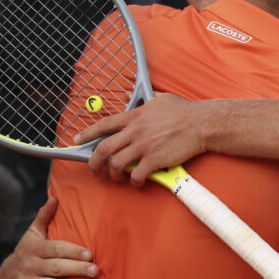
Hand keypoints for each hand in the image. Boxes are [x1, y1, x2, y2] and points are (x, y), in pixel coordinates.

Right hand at [0, 197, 98, 278]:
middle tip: (95, 271)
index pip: (57, 249)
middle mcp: (30, 265)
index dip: (73, 252)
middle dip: (77, 269)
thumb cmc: (26, 254)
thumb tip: (54, 198)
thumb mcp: (32, 235)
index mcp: (35, 248)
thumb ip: (44, 217)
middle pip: (56, 267)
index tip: (90, 255)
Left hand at [75, 93, 207, 185]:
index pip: (104, 125)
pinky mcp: (154, 160)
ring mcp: (144, 146)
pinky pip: (136, 175)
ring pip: (116, 164)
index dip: (87, 133)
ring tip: (117, 178)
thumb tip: (127, 97)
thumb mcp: (160, 99)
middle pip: (104, 148)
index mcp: (135, 116)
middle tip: (94, 169)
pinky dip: (134, 181)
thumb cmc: (184, 111)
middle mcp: (135, 131)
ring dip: (113, 174)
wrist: (201, 124)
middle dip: (94, 162)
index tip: (77, 140)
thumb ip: (141, 100)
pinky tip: (137, 181)